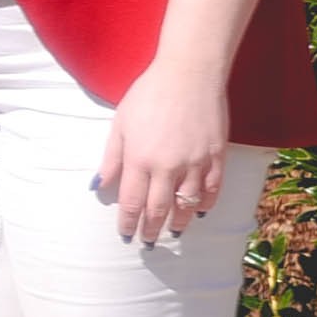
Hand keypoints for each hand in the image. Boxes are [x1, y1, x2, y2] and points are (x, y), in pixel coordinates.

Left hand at [96, 63, 233, 246]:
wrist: (189, 74)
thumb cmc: (148, 95)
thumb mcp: (120, 124)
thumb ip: (112, 158)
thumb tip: (100, 185)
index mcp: (139, 159)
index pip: (131, 203)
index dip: (128, 223)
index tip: (126, 235)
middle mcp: (167, 167)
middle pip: (159, 209)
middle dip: (151, 229)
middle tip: (148, 242)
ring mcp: (195, 162)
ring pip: (187, 204)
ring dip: (179, 221)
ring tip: (173, 232)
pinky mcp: (217, 155)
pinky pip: (212, 188)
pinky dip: (206, 203)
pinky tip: (199, 211)